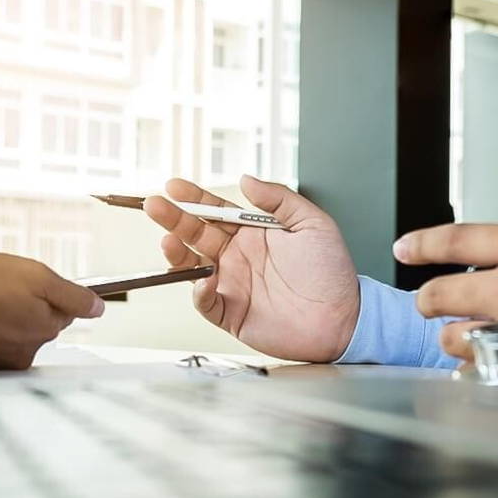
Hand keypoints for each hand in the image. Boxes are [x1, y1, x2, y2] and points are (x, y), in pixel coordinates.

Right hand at [0, 250, 103, 370]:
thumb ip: (70, 293)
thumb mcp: (33, 275)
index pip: (62, 307)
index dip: (45, 288)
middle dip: (21, 300)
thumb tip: (98, 308)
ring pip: (7, 328)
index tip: (26, 282)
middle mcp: (25, 351)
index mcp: (44, 328)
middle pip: (36, 319)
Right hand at [144, 176, 360, 361]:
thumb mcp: (313, 224)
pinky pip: (207, 303)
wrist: (343, 318)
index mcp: (255, 233)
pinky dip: (199, 292)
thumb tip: (246, 179)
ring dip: (178, 254)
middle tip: (154, 205)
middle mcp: (239, 257)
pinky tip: (203, 280)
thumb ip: (279, 199)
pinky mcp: (232, 314)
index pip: (217, 211)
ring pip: (194, 267)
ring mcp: (233, 285)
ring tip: (169, 241)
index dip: (194, 198)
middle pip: (197, 234)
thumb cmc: (332, 273)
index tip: (174, 185)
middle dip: (174, 219)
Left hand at [394, 171, 497, 361]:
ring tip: (459, 335)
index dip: (423, 242)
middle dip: (429, 297)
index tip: (404, 247)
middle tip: (429, 301)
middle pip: (444, 292)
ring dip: (453, 335)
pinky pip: (489, 369)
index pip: (461, 238)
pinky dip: (479, 368)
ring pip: (458, 335)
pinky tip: (484, 365)